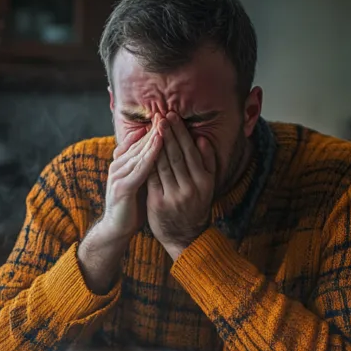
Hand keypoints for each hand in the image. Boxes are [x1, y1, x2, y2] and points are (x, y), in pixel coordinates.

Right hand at [78, 121, 162, 292]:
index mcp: (122, 163)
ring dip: (153, 139)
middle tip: (168, 113)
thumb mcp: (140, 182)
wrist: (117, 229)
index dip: (153, 128)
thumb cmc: (132, 206)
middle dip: (154, 128)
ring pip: (139, 153)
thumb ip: (146, 166)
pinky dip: (150, 156)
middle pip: (138, 143)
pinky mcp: (122, 188)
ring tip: (166, 124)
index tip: (168, 116)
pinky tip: (159, 147)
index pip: (138, 141)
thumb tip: (161, 151)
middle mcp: (118, 166)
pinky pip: (139, 169)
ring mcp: (118, 176)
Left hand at [147, 112, 215, 260]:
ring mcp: (174, 197)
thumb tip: (202, 139)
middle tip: (160, 116)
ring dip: (156, 145)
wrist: (185, 235)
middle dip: (167, 134)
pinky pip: (152, 178)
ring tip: (152, 128)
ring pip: (163, 165)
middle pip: (176, 155)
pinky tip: (142, 149)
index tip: (173, 117)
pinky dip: (147, 163)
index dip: (181, 133)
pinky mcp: (158, 203)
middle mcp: (191, 189)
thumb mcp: (207, 184)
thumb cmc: (196, 204)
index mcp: (204, 182)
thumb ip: (208, 162)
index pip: (190, 152)